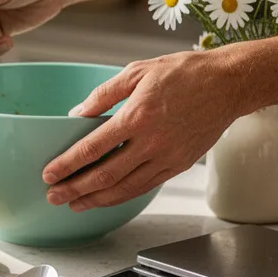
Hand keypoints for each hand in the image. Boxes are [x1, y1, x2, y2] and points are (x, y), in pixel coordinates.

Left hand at [42, 50, 252, 209]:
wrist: (228, 84)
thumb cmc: (185, 73)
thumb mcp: (137, 72)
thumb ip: (103, 94)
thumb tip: (76, 114)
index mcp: (137, 116)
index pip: (93, 148)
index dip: (68, 164)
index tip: (49, 174)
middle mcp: (152, 141)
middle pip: (105, 175)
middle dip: (75, 189)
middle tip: (53, 197)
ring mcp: (167, 157)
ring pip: (125, 188)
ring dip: (96, 199)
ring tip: (74, 204)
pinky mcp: (179, 165)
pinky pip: (145, 187)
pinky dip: (122, 196)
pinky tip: (106, 198)